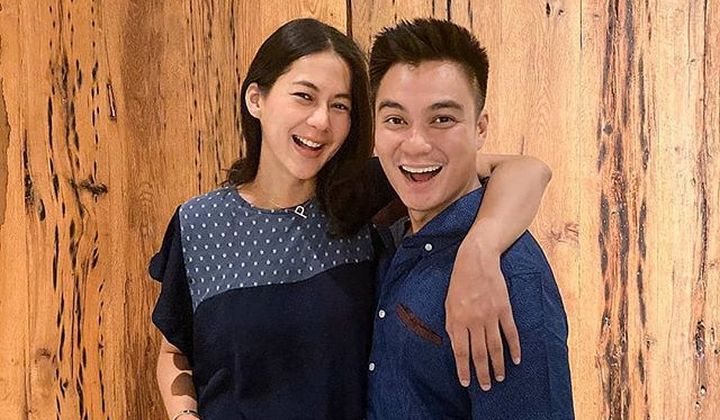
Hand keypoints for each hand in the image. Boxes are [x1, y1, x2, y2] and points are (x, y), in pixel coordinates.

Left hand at [445, 239, 520, 390]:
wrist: (476, 260)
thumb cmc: (460, 282)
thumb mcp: (448, 303)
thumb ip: (452, 325)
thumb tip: (455, 346)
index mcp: (458, 319)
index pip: (460, 351)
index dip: (463, 369)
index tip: (466, 383)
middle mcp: (474, 320)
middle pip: (479, 353)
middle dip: (483, 372)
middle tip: (487, 387)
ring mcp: (490, 315)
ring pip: (495, 346)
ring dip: (498, 364)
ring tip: (500, 378)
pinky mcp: (504, 308)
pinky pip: (510, 332)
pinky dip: (514, 347)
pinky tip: (516, 359)